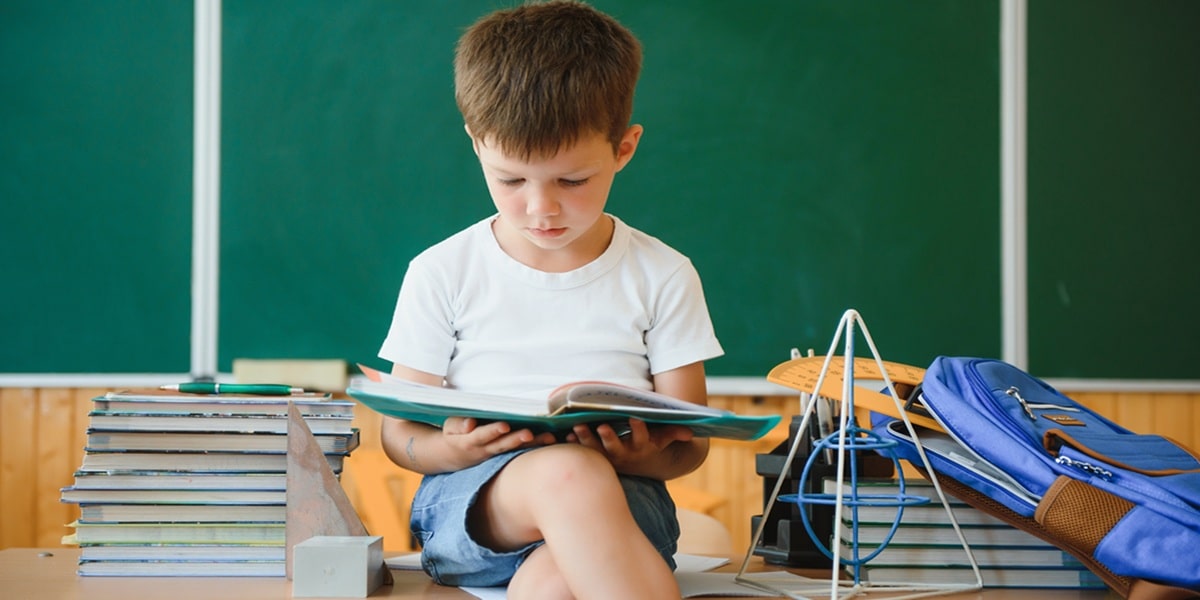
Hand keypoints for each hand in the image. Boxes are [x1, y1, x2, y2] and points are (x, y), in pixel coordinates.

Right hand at [440, 417, 556, 469]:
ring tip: (549, 438)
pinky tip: (553, 440)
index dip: (493, 431)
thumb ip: (458, 425)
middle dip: (517, 440)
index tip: (504, 426)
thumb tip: (470, 424)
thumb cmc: (455, 436)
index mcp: (471, 442)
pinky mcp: (507, 455)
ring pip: (517, 449)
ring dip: (533, 444)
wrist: (455, 456)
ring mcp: (498, 454)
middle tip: (529, 433)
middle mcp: (487, 450)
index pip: (482, 436)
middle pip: (504, 445)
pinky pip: (523, 451)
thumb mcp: (449, 429)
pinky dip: (537, 447)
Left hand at [565, 418, 694, 476]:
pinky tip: (565, 435)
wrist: (637, 468)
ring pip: (595, 450)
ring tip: (576, 428)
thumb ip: (672, 434)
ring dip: (585, 440)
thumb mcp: (662, 441)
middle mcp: (623, 454)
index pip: (642, 438)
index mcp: (640, 447)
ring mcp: (606, 457)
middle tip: (602, 426)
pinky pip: (582, 452)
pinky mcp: (593, 458)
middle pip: (615, 447)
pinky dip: (573, 444)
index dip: (639, 430)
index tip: (635, 418)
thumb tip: (689, 433)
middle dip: (608, 437)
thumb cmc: (649, 446)